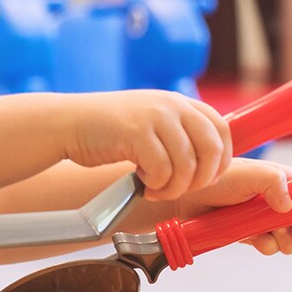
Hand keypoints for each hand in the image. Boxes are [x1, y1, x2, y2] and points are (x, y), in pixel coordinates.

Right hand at [60, 90, 232, 201]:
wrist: (70, 124)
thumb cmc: (111, 133)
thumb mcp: (153, 124)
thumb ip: (180, 136)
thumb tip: (210, 166)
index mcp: (181, 102)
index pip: (222, 130)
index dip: (221, 161)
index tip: (204, 179)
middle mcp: (172, 105)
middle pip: (212, 149)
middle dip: (200, 180)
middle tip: (178, 190)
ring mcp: (155, 116)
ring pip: (188, 165)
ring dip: (173, 188)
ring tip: (155, 189)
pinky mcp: (137, 132)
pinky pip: (163, 170)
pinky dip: (155, 185)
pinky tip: (141, 181)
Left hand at [174, 158, 291, 255]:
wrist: (183, 200)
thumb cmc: (214, 180)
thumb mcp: (248, 173)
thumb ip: (274, 182)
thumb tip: (289, 206)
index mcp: (280, 179)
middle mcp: (275, 199)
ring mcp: (262, 218)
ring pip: (290, 236)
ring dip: (289, 241)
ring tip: (277, 237)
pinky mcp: (250, 234)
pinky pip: (270, 245)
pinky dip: (269, 247)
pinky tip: (259, 242)